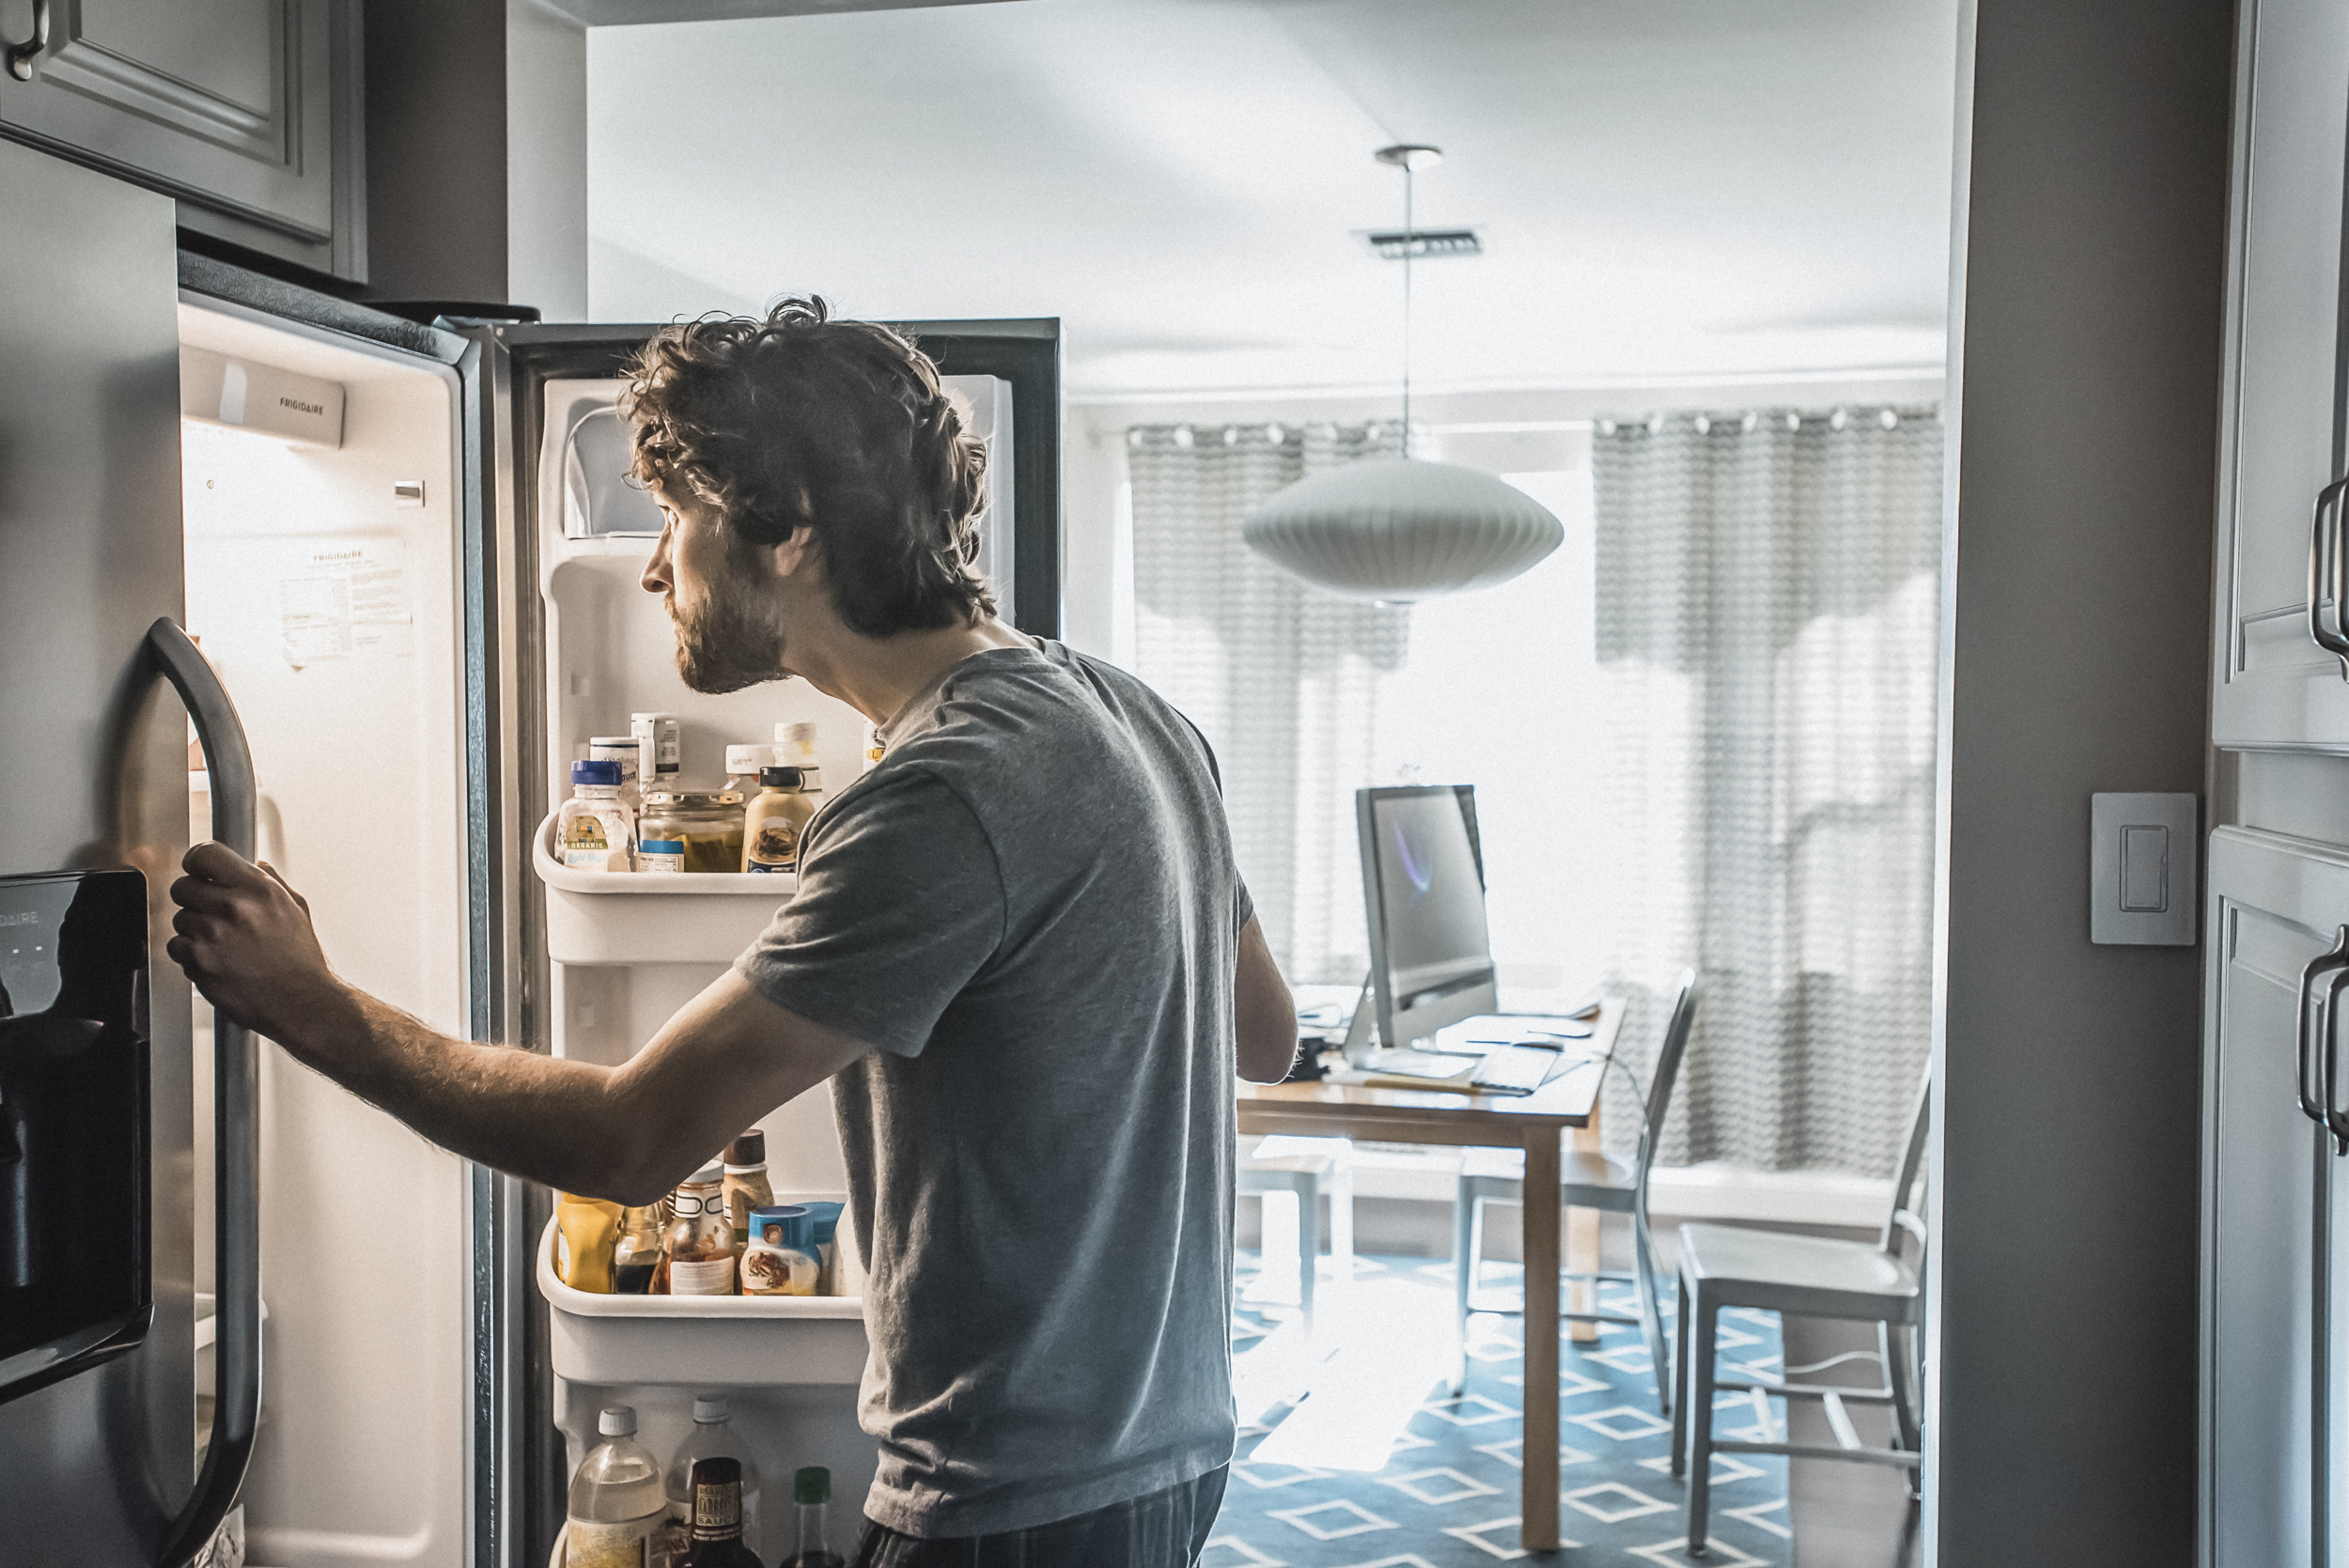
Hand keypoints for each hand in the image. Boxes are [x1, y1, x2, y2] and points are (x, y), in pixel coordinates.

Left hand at [168, 842, 345, 1044]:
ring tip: (222, 944)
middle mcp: (233, 907)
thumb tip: (258, 865)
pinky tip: (216, 960)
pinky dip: (190, 954)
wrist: (301, 1002)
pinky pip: (176, 947)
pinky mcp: (198, 961)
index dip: (197, 862)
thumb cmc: (301, 960)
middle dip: (194, 899)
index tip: (198, 871)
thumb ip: (272, 882)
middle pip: (183, 886)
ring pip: (179, 919)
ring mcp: (213, 934)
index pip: (205, 854)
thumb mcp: (296, 910)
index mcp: (258, 888)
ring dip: (193, 930)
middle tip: (212, 914)